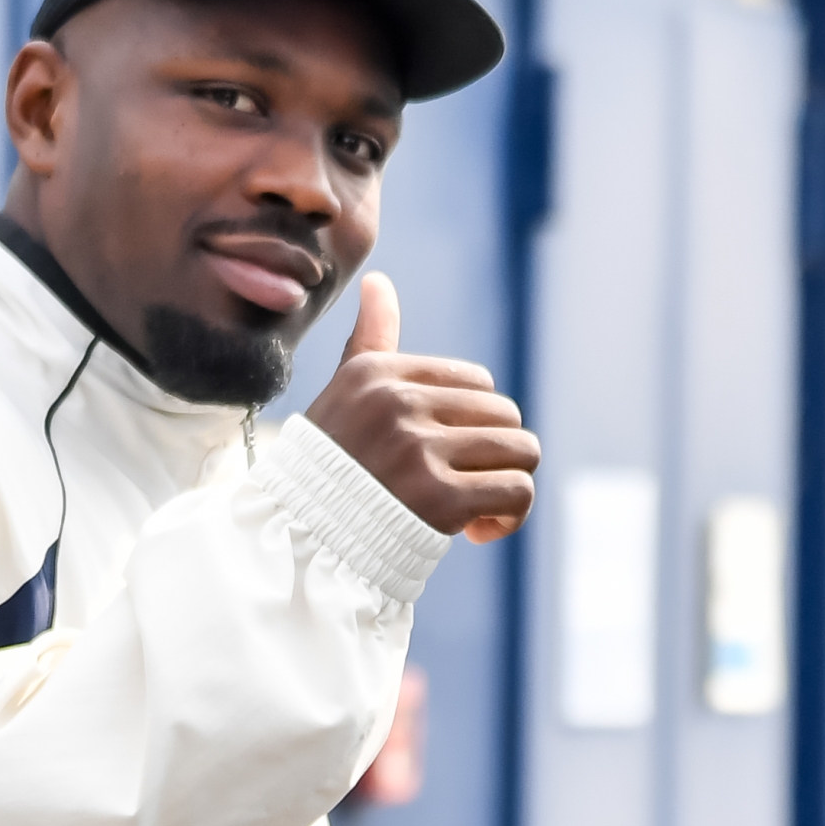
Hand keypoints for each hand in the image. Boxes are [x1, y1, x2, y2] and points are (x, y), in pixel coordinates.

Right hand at [305, 274, 539, 541]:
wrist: (303, 544)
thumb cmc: (329, 469)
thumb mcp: (345, 394)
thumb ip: (370, 339)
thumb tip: (378, 281)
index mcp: (377, 373)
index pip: (477, 380)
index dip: (471, 421)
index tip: (445, 454)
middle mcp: (397, 404)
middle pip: (505, 413)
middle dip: (493, 452)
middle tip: (462, 485)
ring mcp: (418, 451)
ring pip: (521, 449)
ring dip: (507, 482)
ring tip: (475, 506)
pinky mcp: (440, 499)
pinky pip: (517, 491)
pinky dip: (509, 515)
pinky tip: (477, 531)